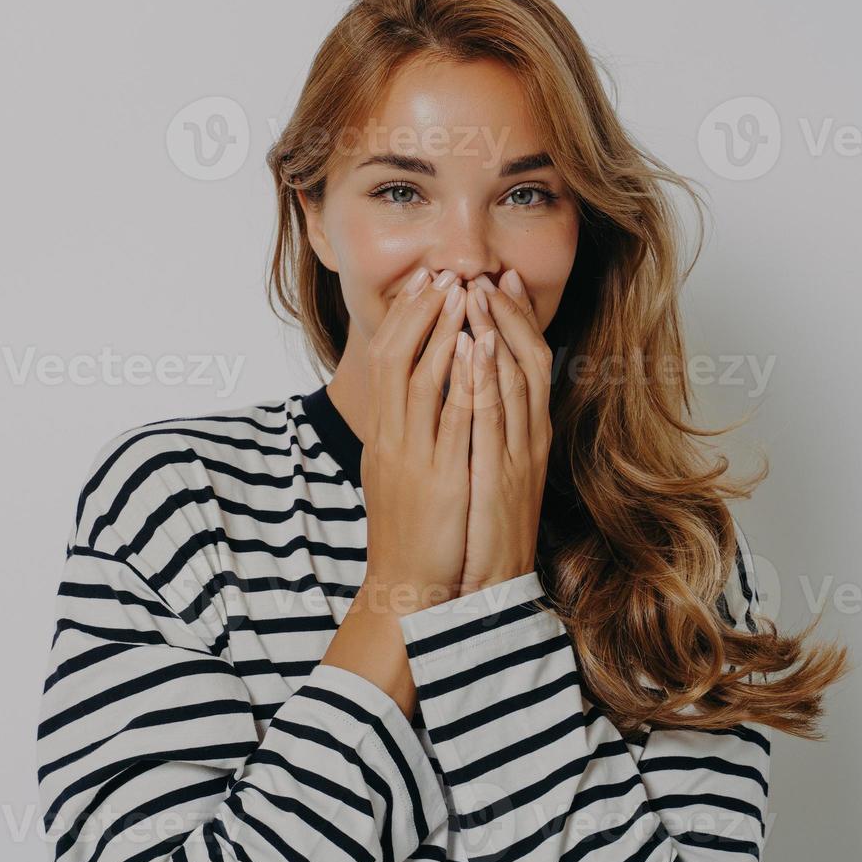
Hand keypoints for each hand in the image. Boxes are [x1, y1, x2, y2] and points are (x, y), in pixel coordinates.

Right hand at [359, 267, 476, 613]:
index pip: (385, 360)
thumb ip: (406, 435)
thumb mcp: (399, 475)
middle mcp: (392, 438)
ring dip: (441, 331)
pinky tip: (477, 345)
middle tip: (441, 275)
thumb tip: (419, 400)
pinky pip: (450, 417)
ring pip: (420, 377)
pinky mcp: (441, 476)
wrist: (409, 587)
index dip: (405, 319)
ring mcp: (414, 456)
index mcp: (383, 436)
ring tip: (460, 293)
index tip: (425, 285)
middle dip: (419, 313)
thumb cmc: (410, 534)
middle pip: (396, 356)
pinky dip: (462, 376)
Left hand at [454, 270, 553, 595]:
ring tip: (480, 293)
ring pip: (514, 381)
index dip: (515, 321)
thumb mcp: (484, 469)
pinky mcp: (501, 477)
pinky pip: (494, 418)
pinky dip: (485, 378)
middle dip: (509, 315)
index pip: (526, 364)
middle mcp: (528, 439)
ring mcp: (518, 456)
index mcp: (524, 436)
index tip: (500, 282)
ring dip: (498, 333)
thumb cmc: (479, 529)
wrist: (484, 588)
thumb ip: (482, 428)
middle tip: (491, 272)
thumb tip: (467, 389)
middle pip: (528, 362)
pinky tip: (473, 348)